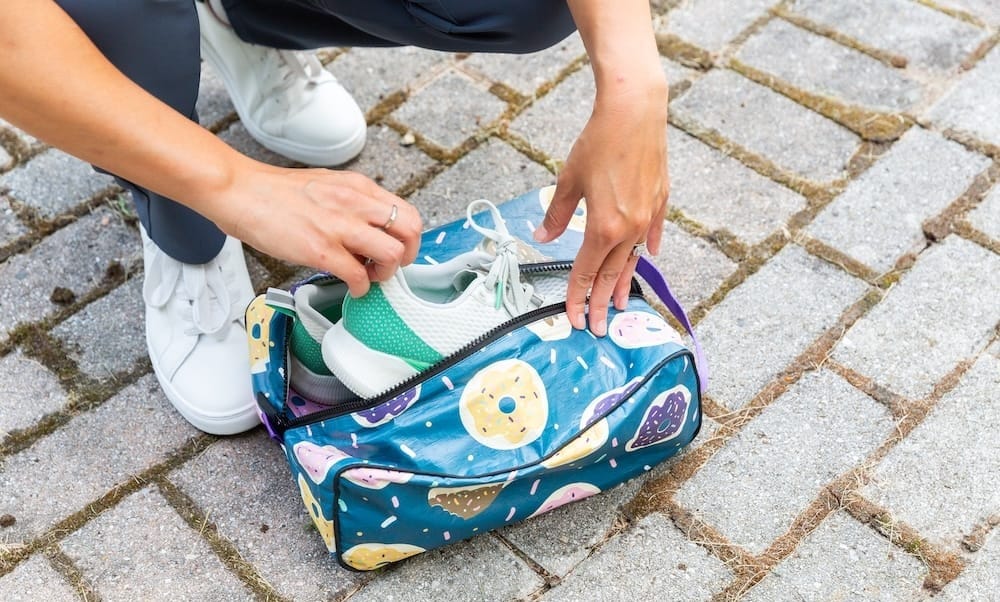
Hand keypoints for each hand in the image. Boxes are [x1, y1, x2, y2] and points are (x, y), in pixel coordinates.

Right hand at [216, 162, 422, 296]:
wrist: (241, 191)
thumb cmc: (277, 192)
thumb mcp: (328, 185)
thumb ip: (354, 203)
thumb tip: (370, 229)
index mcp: (358, 187)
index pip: (407, 212)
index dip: (409, 238)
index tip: (398, 249)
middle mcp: (355, 203)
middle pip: (410, 231)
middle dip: (407, 256)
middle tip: (389, 267)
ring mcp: (339, 227)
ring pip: (392, 254)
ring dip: (386, 273)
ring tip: (369, 277)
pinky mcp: (321, 250)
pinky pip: (359, 276)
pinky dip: (361, 288)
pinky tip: (351, 287)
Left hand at [534, 79, 668, 335]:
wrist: (634, 113)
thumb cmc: (598, 142)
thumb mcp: (568, 180)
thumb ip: (557, 214)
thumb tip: (543, 236)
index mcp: (602, 227)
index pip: (586, 272)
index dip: (577, 297)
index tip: (574, 319)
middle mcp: (628, 229)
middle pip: (612, 275)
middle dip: (602, 303)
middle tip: (599, 328)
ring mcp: (647, 216)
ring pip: (633, 259)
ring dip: (624, 284)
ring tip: (621, 305)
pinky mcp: (660, 201)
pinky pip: (652, 233)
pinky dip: (647, 248)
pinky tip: (648, 258)